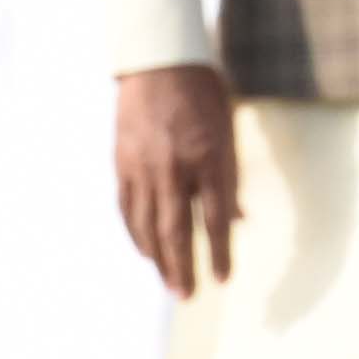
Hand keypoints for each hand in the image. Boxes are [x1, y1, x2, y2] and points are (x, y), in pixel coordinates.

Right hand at [113, 61, 241, 296]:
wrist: (158, 62)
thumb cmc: (204, 95)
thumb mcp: (229, 132)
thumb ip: (230, 179)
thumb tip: (237, 221)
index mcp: (207, 157)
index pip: (213, 218)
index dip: (218, 252)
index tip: (223, 279)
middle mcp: (173, 167)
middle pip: (175, 229)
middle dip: (182, 266)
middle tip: (187, 296)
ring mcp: (143, 166)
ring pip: (147, 223)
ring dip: (157, 258)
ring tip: (168, 282)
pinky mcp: (122, 162)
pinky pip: (127, 207)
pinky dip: (136, 232)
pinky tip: (145, 250)